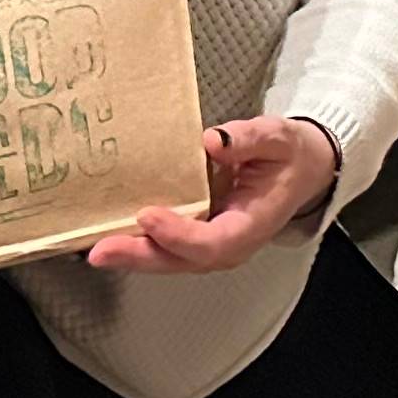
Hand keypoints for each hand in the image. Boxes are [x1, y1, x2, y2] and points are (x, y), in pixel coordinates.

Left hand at [83, 118, 339, 274]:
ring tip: (95, 246)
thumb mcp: (278, 137)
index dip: (177, 234)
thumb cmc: (289, 155)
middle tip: (100, 250)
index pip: (212, 243)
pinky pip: (166, 247)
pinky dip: (138, 243)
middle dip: (138, 256)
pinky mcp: (198, 235)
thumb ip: (248, 138)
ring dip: (132, 254)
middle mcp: (229, 245)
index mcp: (252, 226)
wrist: (302, 169)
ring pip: (169, 259)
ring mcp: (211, 244)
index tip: (148, 214)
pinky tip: (111, 233)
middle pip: (181, 261)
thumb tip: (213, 140)